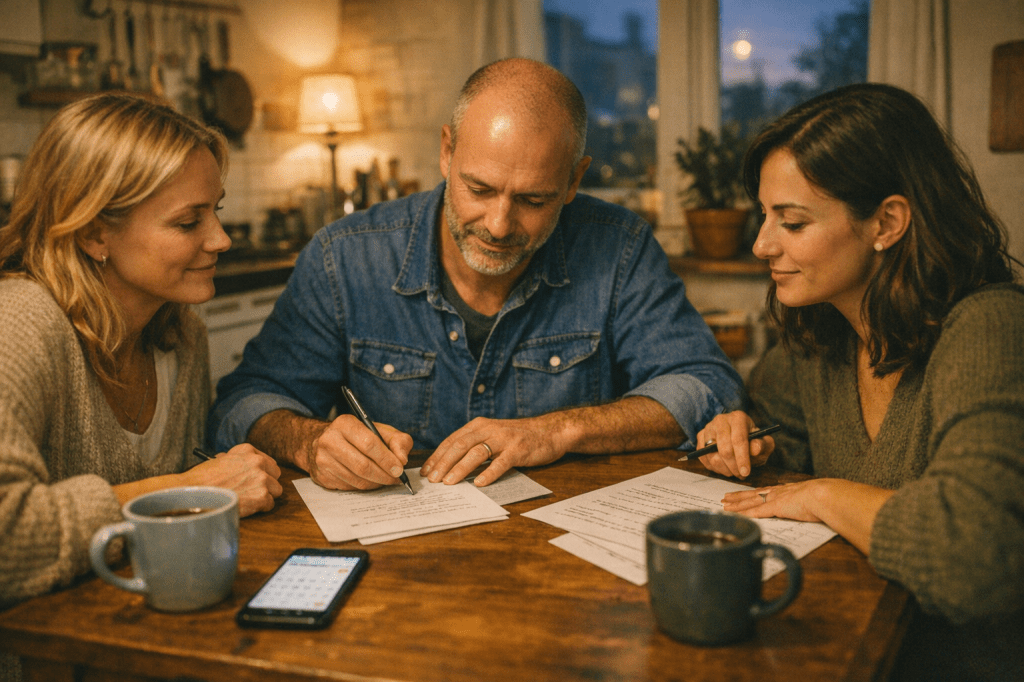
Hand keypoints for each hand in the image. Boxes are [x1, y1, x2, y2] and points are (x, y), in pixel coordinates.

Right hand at [183, 443, 282, 516]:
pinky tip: (247, 507)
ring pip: (275, 490)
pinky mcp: (262, 496)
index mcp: (247, 451)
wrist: (194, 493)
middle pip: (275, 474)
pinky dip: (260, 508)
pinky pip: (270, 504)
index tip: (257, 478)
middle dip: (267, 483)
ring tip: (248, 499)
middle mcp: (258, 462)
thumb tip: (245, 465)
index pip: (267, 461)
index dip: (263, 471)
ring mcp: (261, 479)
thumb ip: (237, 460)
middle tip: (254, 491)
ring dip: (265, 495)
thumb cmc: (203, 478)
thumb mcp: (221, 459)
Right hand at [303, 414, 412, 490]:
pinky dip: (364, 487)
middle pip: (362, 465)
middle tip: (396, 479)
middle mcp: (329, 440)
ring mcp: (323, 460)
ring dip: (376, 483)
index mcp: (345, 424)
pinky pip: (349, 487)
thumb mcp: (380, 430)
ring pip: (356, 480)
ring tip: (386, 480)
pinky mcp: (321, 476)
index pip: (369, 444)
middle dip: (383, 475)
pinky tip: (371, 481)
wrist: (325, 442)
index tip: (399, 469)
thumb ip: (398, 441)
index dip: (386, 459)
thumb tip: (402, 460)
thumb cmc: (358, 436)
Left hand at [422, 414, 566, 486]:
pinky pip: (501, 462)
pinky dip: (489, 473)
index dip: (437, 456)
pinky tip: (479, 483)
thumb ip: (474, 445)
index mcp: (479, 425)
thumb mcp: (492, 435)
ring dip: (460, 468)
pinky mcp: (518, 450)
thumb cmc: (517, 437)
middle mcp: (489, 429)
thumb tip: (450, 465)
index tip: (425, 471)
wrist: (549, 431)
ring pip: (476, 453)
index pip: (452, 440)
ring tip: (448, 482)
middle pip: (460, 445)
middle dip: (443, 463)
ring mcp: (504, 439)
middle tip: (432, 480)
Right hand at [695, 411, 774, 478]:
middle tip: (741, 474)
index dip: (742, 458)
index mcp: (738, 418)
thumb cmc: (753, 441)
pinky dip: (714, 467)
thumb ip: (763, 445)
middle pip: (724, 449)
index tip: (745, 472)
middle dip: (733, 466)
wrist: (739, 436)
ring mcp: (708, 428)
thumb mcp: (764, 443)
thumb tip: (755, 449)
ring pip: (712, 456)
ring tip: (733, 471)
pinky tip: (724, 467)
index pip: (738, 440)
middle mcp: (720, 420)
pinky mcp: (700, 437)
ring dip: (724, 469)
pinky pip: (703, 458)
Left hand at [721, 480, 825, 522]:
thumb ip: (805, 504)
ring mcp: (775, 499)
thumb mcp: (812, 500)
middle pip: (753, 494)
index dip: (753, 493)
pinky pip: (755, 511)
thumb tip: (808, 509)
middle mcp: (778, 493)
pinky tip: (735, 514)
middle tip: (725, 498)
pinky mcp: (775, 507)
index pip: (765, 492)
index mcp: (786, 491)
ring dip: (736, 504)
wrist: (825, 496)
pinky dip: (744, 513)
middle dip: (738, 497)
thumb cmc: (824, 498)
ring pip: (750, 501)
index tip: (744, 494)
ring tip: (724, 505)